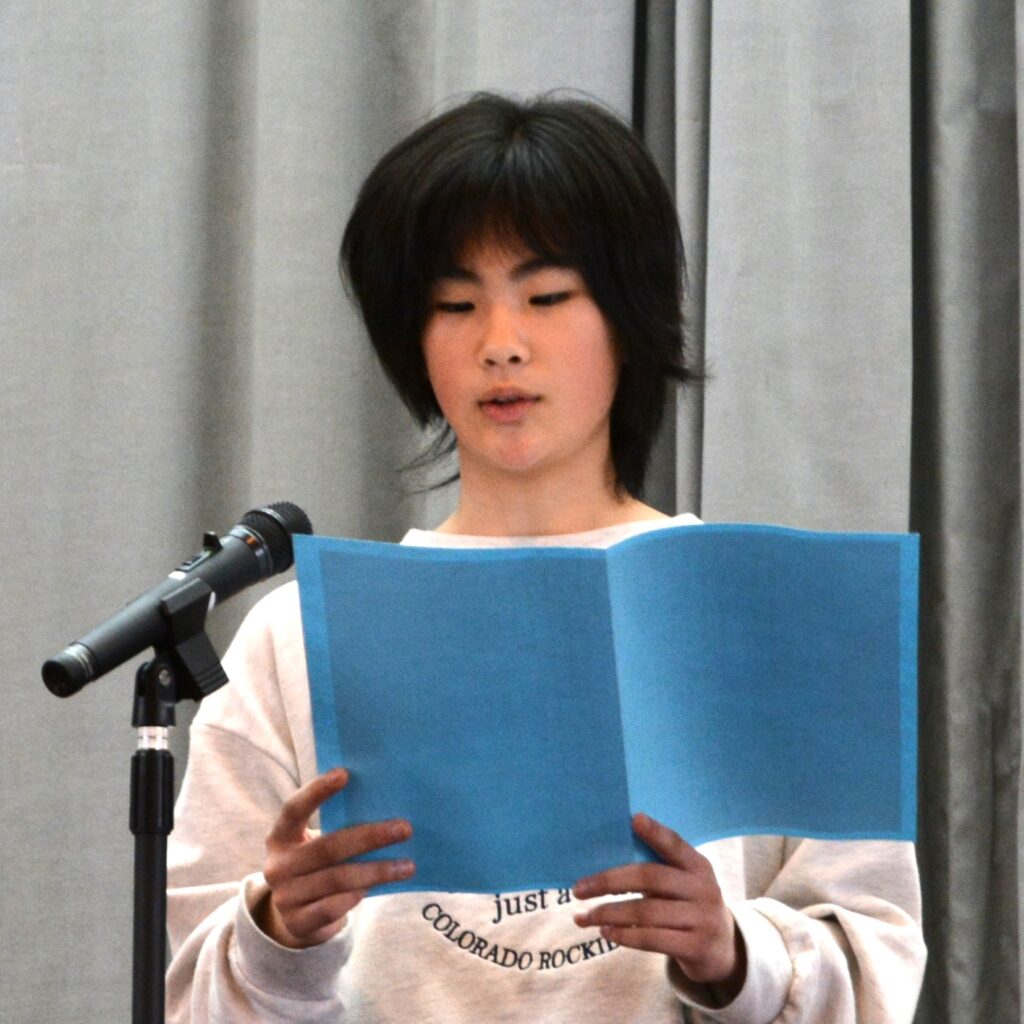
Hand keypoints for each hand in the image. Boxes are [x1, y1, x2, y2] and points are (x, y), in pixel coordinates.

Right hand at [257, 767, 414, 947]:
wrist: (297, 918)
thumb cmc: (316, 867)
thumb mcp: (313, 845)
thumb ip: (335, 827)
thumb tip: (382, 801)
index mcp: (280, 837)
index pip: (294, 809)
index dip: (317, 791)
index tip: (345, 774)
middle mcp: (278, 866)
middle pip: (328, 848)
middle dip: (370, 837)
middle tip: (405, 829)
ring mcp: (286, 897)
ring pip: (338, 879)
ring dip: (377, 871)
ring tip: (408, 865)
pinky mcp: (298, 923)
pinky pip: (335, 906)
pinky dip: (359, 895)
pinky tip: (380, 887)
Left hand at [572, 813, 745, 1002]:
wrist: (724, 949)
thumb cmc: (688, 905)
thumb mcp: (684, 883)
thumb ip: (658, 868)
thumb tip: (605, 858)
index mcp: (697, 865)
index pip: (675, 844)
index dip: (655, 832)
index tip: (633, 819)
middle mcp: (702, 888)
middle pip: (650, 878)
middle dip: (609, 881)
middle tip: (579, 888)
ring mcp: (701, 919)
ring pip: (646, 912)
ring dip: (609, 913)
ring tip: (583, 916)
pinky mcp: (695, 947)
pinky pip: (652, 939)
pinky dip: (624, 935)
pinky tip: (606, 932)